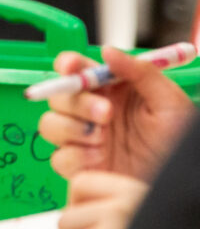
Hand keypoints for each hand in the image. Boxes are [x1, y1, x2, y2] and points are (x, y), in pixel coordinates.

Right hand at [36, 47, 194, 180]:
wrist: (180, 177)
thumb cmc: (178, 141)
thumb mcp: (169, 102)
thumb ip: (141, 72)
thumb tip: (108, 51)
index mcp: (110, 90)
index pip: (75, 69)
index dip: (67, 65)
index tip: (72, 67)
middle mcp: (91, 111)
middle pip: (57, 96)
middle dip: (77, 103)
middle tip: (106, 114)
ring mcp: (82, 138)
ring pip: (49, 125)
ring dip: (72, 129)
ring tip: (102, 140)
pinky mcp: (80, 165)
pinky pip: (58, 158)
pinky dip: (75, 156)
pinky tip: (99, 157)